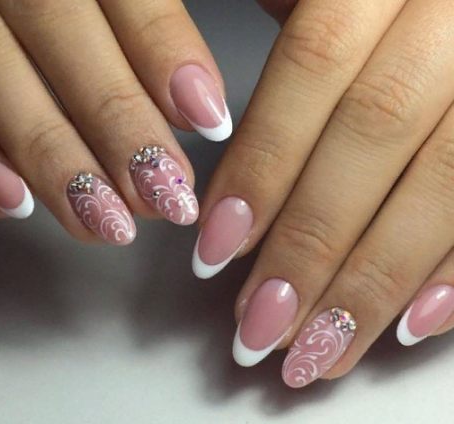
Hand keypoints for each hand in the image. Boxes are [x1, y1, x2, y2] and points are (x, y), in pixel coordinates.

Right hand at [0, 0, 231, 243]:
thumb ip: (149, 34)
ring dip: (57, 162)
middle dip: (121, 127)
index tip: (209, 121)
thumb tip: (199, 105)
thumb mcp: (110, 0)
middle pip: (64, 36)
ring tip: (108, 222)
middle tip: (164, 197)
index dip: (167, 57)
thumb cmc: (62, 6)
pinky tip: (15, 201)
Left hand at [193, 0, 453, 387]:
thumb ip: (294, 53)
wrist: (449, 9)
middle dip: (312, 243)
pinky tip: (412, 324)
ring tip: (321, 351)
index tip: (217, 248)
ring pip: (444, 182)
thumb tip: (216, 138)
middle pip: (376, 135)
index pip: (314, 67)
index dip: (263, 165)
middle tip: (262, 326)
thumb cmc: (379, 4)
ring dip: (375, 281)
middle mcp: (452, 12)